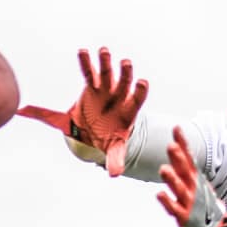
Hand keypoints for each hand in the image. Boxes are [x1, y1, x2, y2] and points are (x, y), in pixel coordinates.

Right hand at [16, 47, 148, 176]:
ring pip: (108, 73)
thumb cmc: (108, 138)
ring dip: (106, 62)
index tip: (143, 82)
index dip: (141, 91)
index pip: (139, 99)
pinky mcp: (92, 85)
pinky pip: (89, 72)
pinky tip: (83, 51)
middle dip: (125, 74)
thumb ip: (115, 159)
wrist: (95, 131)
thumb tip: (114, 175)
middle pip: (124, 83)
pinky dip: (86, 62)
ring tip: (104, 51)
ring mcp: (106, 89)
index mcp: (129, 111)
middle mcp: (119, 97)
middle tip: (126, 63)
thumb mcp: (113, 148)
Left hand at [157, 126, 226, 226]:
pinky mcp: (185, 217)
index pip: (188, 157)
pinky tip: (159, 194)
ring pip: (180, 189)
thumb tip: (177, 147)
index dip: (183, 143)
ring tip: (163, 169)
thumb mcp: (197, 183)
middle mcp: (193, 188)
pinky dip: (167, 202)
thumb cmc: (202, 205)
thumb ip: (185, 167)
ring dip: (172, 179)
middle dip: (179, 158)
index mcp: (195, 178)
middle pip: (185, 171)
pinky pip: (174, 209)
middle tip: (171, 146)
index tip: (177, 128)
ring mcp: (190, 202)